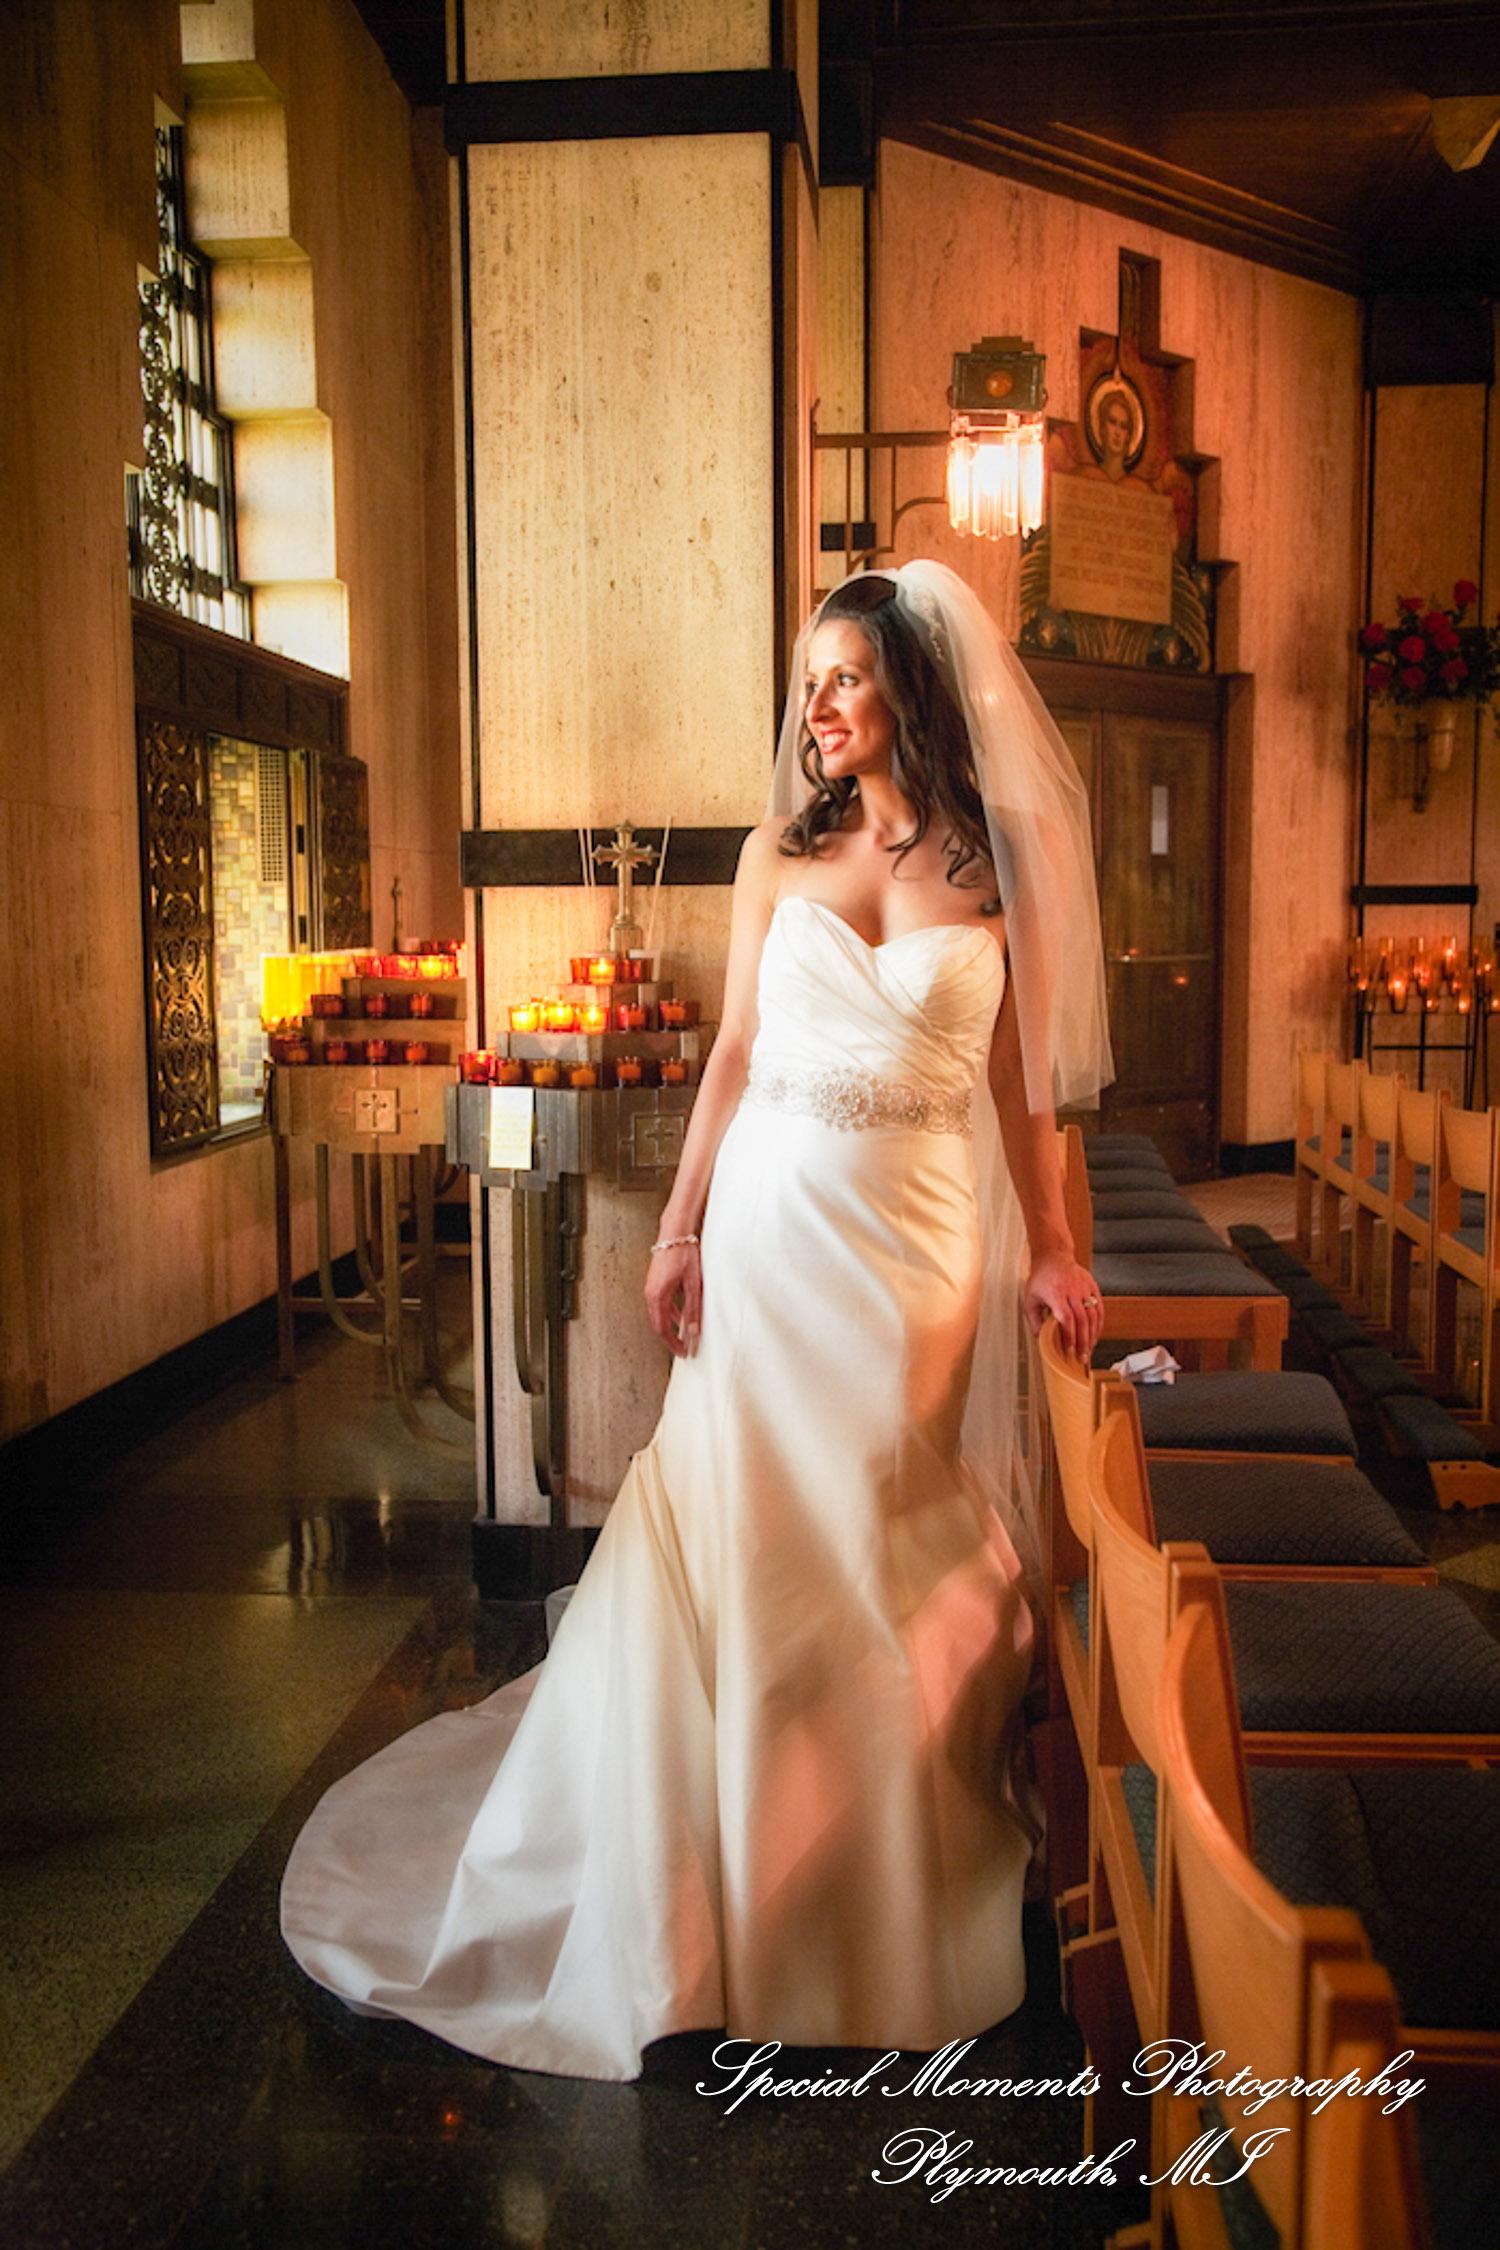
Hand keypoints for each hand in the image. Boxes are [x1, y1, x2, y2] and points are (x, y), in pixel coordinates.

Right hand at [645, 1240, 701, 1357]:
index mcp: (657, 1295)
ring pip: (658, 1315)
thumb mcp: (693, 1284)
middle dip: (670, 1339)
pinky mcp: (654, 1283)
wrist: (675, 1233)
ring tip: (682, 1337)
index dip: (672, 1343)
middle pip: (657, 1324)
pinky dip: (669, 1315)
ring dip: (669, 1327)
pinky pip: (660, 1305)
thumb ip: (693, 1308)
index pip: (662, 1328)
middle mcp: (650, 1293)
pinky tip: (680, 1317)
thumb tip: (692, 1330)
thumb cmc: (683, 1254)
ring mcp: (650, 1288)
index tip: (682, 1352)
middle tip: (683, 1349)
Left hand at [1023, 1251, 1103, 1362]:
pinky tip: (1095, 1336)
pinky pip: (1099, 1308)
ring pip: (1093, 1315)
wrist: (1053, 1257)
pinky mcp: (1092, 1287)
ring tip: (1088, 1351)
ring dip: (1092, 1336)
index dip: (1069, 1336)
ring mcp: (1084, 1288)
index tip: (1068, 1351)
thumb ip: (1034, 1321)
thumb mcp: (1030, 1299)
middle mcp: (1072, 1290)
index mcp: (1055, 1293)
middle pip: (1082, 1320)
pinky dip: (1099, 1324)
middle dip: (1082, 1341)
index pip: (1066, 1318)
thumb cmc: (1040, 1280)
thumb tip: (1040, 1340)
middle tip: (1081, 1357)